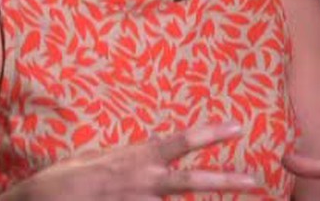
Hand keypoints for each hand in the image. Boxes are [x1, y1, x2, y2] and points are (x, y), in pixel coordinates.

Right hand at [0, 120, 261, 200]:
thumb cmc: (63, 179)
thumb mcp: (98, 158)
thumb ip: (128, 157)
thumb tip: (150, 153)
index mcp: (134, 158)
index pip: (179, 142)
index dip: (210, 133)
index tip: (238, 126)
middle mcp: (139, 182)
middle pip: (191, 182)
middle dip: (226, 181)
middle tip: (255, 180)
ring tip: (236, 198)